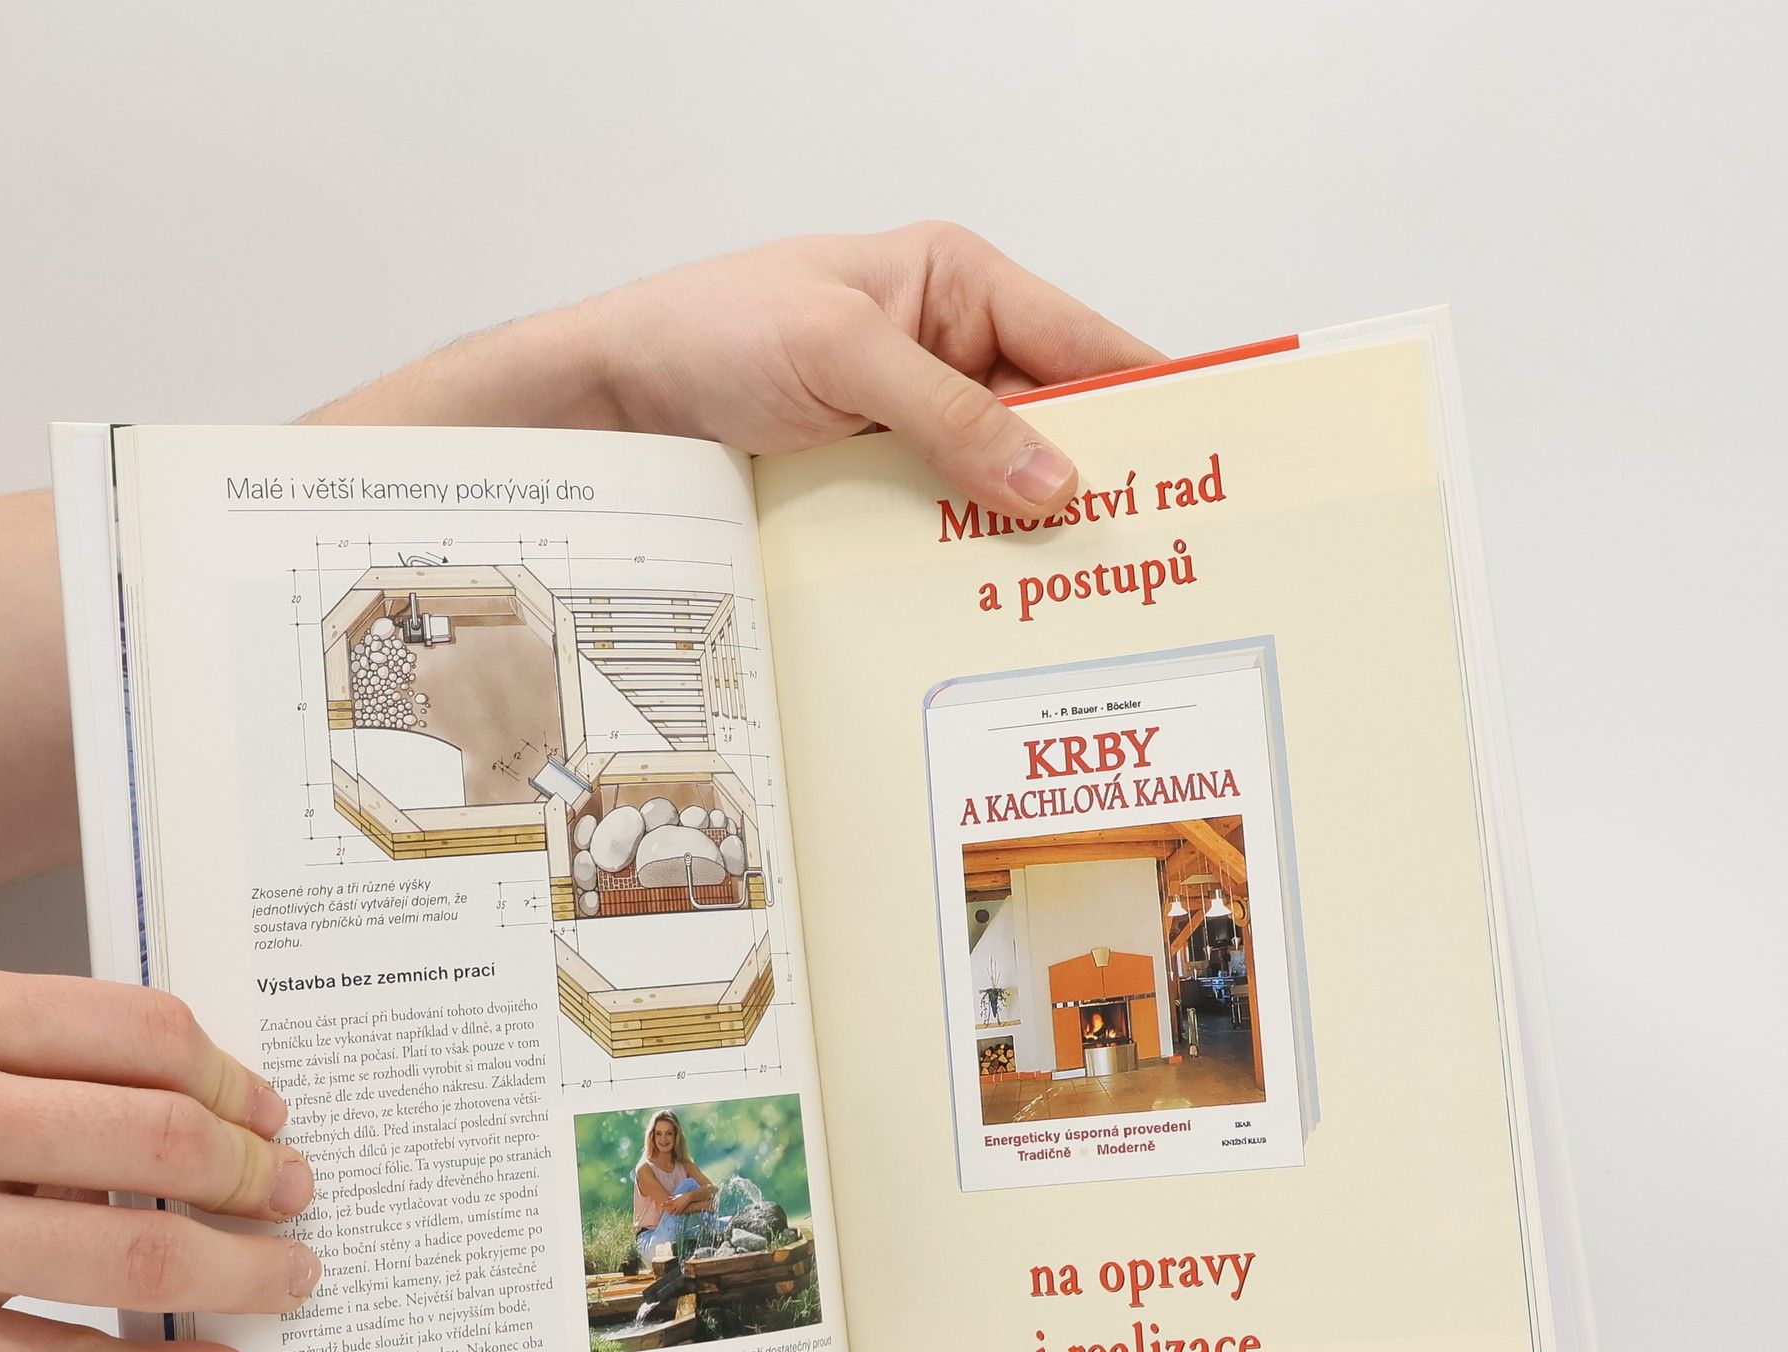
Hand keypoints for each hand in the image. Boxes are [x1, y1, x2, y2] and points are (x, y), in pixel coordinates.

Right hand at [0, 958, 315, 1351]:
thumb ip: (14, 1054)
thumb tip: (174, 1109)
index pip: (142, 1034)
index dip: (234, 1077)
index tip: (269, 1111)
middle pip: (164, 1139)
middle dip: (258, 1172)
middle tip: (297, 1191)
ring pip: (141, 1255)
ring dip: (244, 1270)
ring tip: (288, 1277)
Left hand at [312, 223, 1162, 521]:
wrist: (607, 404)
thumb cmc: (705, 333)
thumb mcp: (839, 356)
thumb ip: (952, 416)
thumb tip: (1055, 480)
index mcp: (955, 283)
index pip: (1083, 344)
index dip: (1152, 398)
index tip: (1209, 459)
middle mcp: (945, 354)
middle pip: (1055, 426)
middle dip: (1100, 485)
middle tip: (1159, 556)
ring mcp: (910, 428)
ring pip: (1003, 488)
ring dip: (1033, 537)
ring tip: (1092, 599)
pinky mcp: (874, 489)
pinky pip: (944, 526)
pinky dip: (970, 561)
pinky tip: (997, 603)